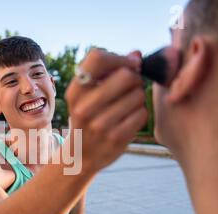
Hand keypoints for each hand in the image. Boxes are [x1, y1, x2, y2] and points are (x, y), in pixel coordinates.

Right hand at [65, 49, 147, 172]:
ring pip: (138, 95)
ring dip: (138, 96)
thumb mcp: (86, 94)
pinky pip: (142, 113)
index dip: (119, 58)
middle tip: (131, 86)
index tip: (127, 65)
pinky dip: (140, 113)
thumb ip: (109, 71)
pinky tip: (130, 117)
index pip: (98, 58)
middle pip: (126, 75)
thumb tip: (136, 55)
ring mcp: (100, 125)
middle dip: (134, 78)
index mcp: (75, 91)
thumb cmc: (88, 116)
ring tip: (128, 104)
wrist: (80, 155)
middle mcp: (83, 108)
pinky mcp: (116, 139)